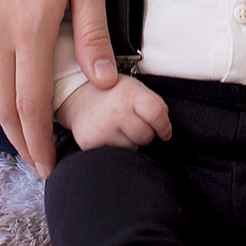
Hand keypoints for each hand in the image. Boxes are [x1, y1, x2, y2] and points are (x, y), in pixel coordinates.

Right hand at [0, 0, 116, 178]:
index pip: (30, 104)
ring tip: (28, 133)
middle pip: (2, 104)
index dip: (40, 142)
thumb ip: (95, 30)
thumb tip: (104, 79)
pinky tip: (13, 83)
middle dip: (20, 140)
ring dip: (7, 112)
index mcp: (28, 27)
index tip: (50, 168)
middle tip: (39, 164)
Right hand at [57, 76, 171, 150]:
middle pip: (146, 136)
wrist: (79, 98)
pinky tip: (109, 136)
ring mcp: (102, 129)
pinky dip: (116, 150)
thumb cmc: (111, 93)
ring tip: (118, 128)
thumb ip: (154, 105)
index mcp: (129, 94)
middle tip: (133, 123)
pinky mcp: (90, 144)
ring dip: (130, 143)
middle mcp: (115, 111)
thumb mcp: (136, 88)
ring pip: (132, 149)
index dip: (165, 126)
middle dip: (145, 133)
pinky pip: (115, 157)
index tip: (165, 132)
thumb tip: (166, 129)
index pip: (157, 114)